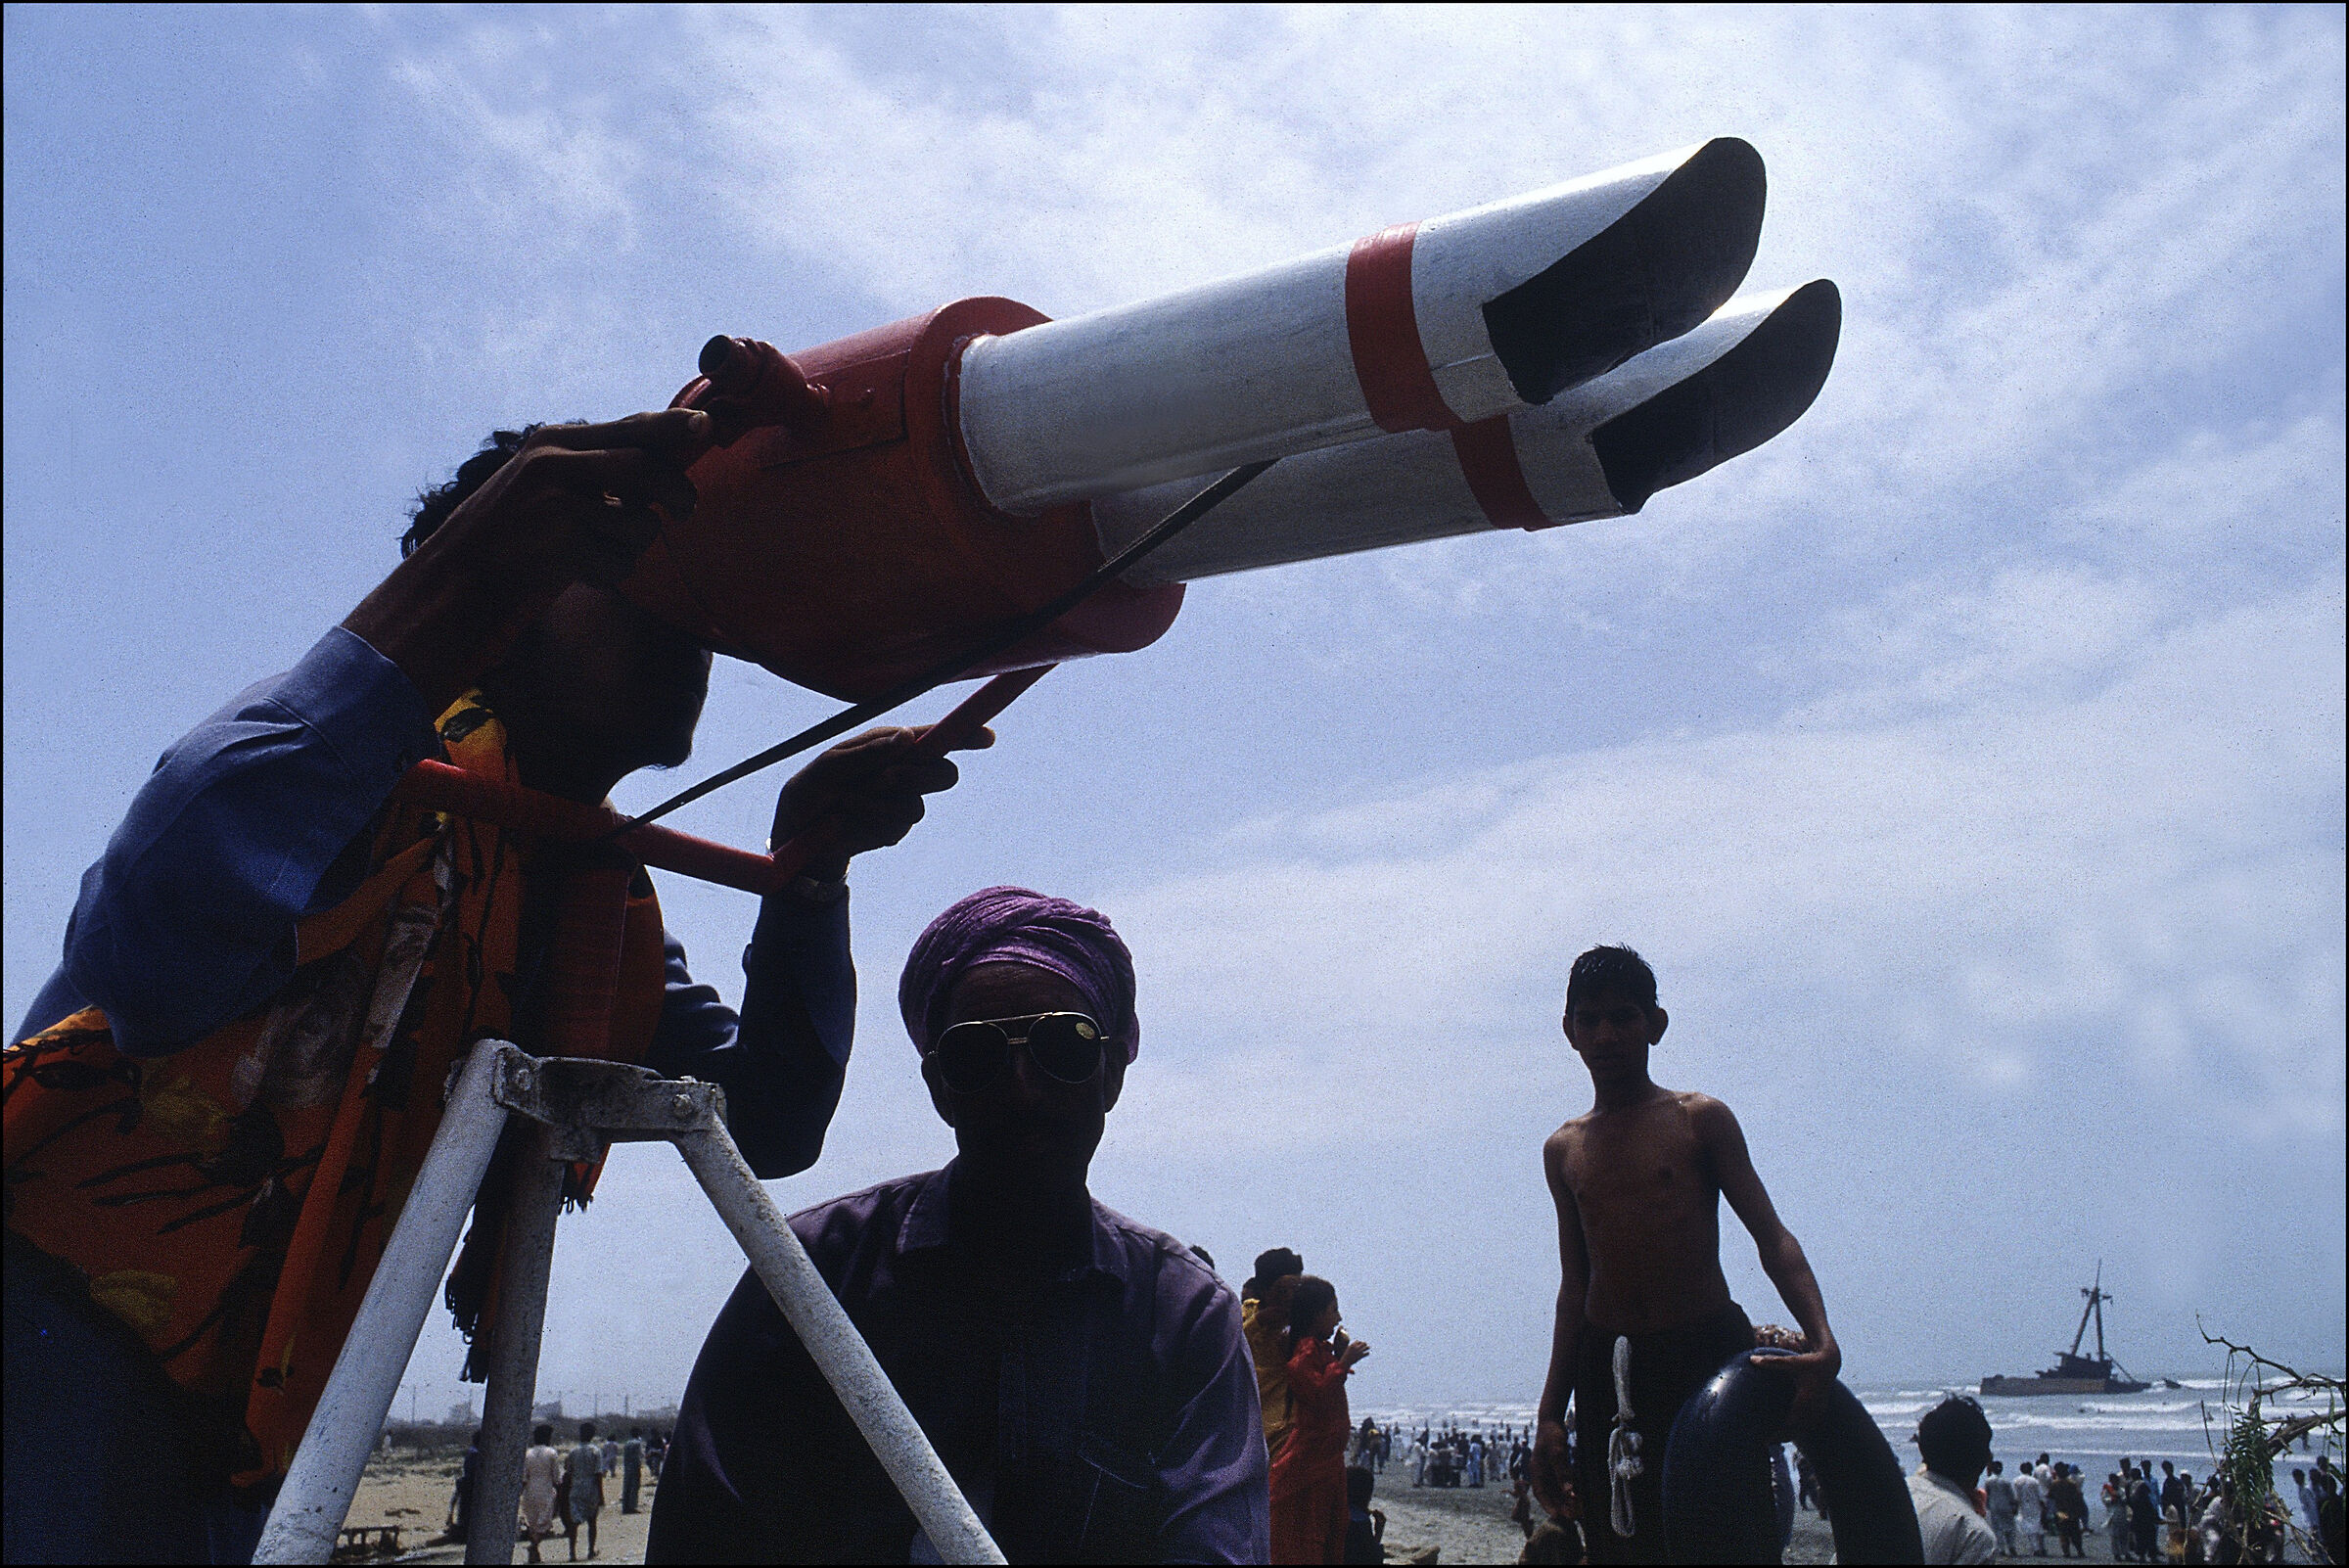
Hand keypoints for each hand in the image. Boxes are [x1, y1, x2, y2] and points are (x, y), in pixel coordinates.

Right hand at [429, 410, 710, 590]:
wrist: (458, 576)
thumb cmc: (515, 530)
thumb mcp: (548, 481)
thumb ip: (600, 465)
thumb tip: (669, 463)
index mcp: (555, 441)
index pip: (630, 427)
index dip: (675, 427)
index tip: (709, 425)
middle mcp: (555, 464)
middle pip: (646, 469)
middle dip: (678, 493)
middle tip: (685, 511)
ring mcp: (557, 504)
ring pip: (640, 524)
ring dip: (635, 546)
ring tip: (603, 550)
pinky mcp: (561, 546)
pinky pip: (622, 564)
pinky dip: (612, 575)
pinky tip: (583, 572)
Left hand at [772, 724, 993, 877]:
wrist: (796, 837)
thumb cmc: (808, 793)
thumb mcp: (827, 768)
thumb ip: (865, 753)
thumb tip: (905, 738)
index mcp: (889, 744)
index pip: (935, 737)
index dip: (965, 735)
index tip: (987, 737)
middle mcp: (902, 770)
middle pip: (944, 774)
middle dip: (916, 777)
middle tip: (883, 779)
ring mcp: (901, 802)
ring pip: (915, 806)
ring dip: (875, 805)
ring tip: (844, 802)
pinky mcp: (894, 829)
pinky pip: (896, 828)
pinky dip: (867, 824)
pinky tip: (847, 822)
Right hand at [1339, 1337, 1371, 1368]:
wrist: (1345, 1361)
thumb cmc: (1346, 1355)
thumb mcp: (1347, 1349)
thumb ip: (1351, 1346)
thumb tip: (1354, 1344)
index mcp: (1353, 1345)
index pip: (1358, 1341)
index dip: (1359, 1342)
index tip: (1359, 1344)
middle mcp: (1356, 1347)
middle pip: (1363, 1343)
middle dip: (1364, 1344)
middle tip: (1365, 1345)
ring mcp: (1359, 1351)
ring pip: (1366, 1347)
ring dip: (1367, 1347)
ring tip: (1368, 1347)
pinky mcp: (1361, 1356)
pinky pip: (1367, 1353)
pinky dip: (1367, 1353)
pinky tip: (1367, 1353)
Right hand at [1530, 1416, 1575, 1519]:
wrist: (1551, 1420)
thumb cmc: (1552, 1434)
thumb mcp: (1557, 1452)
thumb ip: (1563, 1472)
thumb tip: (1568, 1492)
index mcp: (1536, 1470)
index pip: (1540, 1492)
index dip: (1547, 1505)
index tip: (1557, 1515)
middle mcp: (1541, 1473)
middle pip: (1549, 1494)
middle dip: (1559, 1506)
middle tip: (1571, 1517)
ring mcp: (1547, 1471)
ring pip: (1555, 1490)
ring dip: (1565, 1500)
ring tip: (1576, 1510)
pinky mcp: (1555, 1469)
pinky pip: (1561, 1484)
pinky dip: (1568, 1491)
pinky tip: (1577, 1497)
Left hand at [1749, 1338, 1841, 1436]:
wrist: (1829, 1365)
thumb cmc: (1808, 1363)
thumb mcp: (1791, 1361)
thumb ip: (1772, 1361)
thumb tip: (1752, 1359)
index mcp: (1806, 1398)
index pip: (1791, 1421)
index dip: (1779, 1431)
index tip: (1765, 1438)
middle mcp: (1813, 1408)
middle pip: (1795, 1430)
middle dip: (1780, 1437)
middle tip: (1763, 1442)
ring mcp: (1818, 1412)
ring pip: (1801, 1430)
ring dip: (1787, 1436)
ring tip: (1769, 1440)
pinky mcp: (1819, 1413)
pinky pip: (1806, 1427)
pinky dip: (1794, 1431)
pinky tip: (1782, 1434)